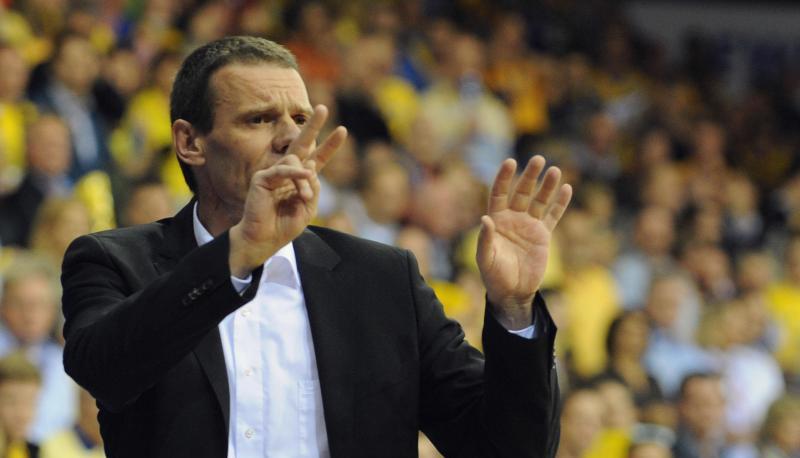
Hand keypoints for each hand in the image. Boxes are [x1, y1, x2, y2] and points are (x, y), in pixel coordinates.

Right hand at [229, 105, 346, 276]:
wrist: (265, 240)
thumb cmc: (284, 226)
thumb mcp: (307, 208)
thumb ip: (313, 188)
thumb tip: (312, 168)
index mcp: (300, 179)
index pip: (317, 158)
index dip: (329, 146)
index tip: (342, 130)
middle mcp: (288, 172)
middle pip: (302, 144)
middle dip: (312, 126)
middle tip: (322, 108)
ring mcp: (274, 173)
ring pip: (296, 163)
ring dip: (304, 181)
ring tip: (304, 198)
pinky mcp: (262, 178)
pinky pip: (283, 170)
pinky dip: (295, 174)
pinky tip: (305, 175)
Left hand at [477, 156, 571, 329]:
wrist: (512, 291)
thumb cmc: (493, 275)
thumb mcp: (485, 257)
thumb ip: (485, 238)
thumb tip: (486, 219)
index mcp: (496, 219)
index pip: (499, 193)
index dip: (504, 178)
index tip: (510, 162)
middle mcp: (512, 218)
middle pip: (521, 192)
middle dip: (529, 176)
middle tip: (538, 159)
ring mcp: (529, 225)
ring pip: (539, 201)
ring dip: (547, 186)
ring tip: (555, 170)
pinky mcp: (543, 235)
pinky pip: (553, 216)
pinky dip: (560, 203)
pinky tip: (566, 189)